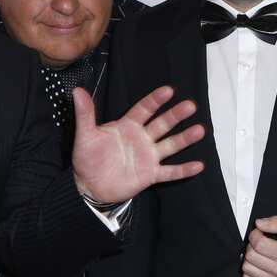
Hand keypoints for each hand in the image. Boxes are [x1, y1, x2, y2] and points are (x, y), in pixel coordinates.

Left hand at [71, 85, 204, 203]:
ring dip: (184, 138)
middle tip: (190, 105)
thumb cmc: (87, 158)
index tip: (169, 90)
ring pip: (170, 145)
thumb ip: (85, 114)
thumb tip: (77, 91)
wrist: (88, 186)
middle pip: (162, 124)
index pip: (144, 110)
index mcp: (127, 126)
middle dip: (176, 115)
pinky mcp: (150, 174)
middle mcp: (141, 139)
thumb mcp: (85, 135)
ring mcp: (148, 157)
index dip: (155, 100)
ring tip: (199, 130)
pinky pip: (170, 172)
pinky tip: (198, 165)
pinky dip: (183, 170)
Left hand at [242, 216, 276, 276]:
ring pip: (246, 267)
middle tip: (260, 243)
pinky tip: (259, 265)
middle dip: (252, 245)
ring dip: (250, 258)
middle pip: (250, 255)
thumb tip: (259, 224)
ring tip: (260, 254)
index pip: (258, 243)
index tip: (260, 233)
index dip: (255, 234)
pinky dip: (250, 271)